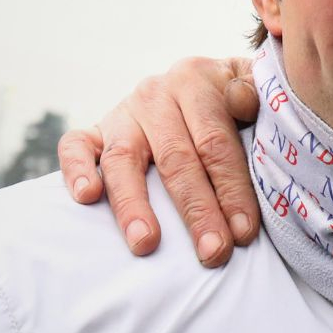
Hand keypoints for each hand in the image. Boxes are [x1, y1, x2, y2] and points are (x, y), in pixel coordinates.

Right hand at [57, 56, 260, 265]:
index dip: (232, 189)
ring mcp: (123, 112)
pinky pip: (76, 146)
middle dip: (196, 211)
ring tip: (145, 243)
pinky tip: (87, 197)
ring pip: (124, 159)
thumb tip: (241, 103)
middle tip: (211, 251)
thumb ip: (256, 94)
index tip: (244, 232)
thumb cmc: (239, 102)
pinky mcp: (96, 130)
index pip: (215, 143)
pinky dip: (76, 170)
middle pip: (176, 159)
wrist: (204, 83)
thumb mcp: (256, 88)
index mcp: (197, 80)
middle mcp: (156, 94)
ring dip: (134, 204)